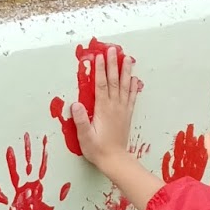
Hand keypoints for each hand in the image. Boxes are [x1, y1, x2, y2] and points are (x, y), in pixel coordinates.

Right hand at [73, 53, 139, 170]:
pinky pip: (131, 97)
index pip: (100, 85)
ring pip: (124, 86)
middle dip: (113, 64)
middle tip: (113, 50)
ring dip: (125, 71)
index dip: (100, 70)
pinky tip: (134, 79)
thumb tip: (75, 104)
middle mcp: (114, 106)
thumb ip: (80, 120)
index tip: (99, 56)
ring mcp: (122, 110)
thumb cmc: (97, 149)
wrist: (115, 160)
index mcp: (103, 109)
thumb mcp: (85, 136)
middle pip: (113, 81)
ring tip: (127, 58)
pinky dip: (133, 87)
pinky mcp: (126, 115)